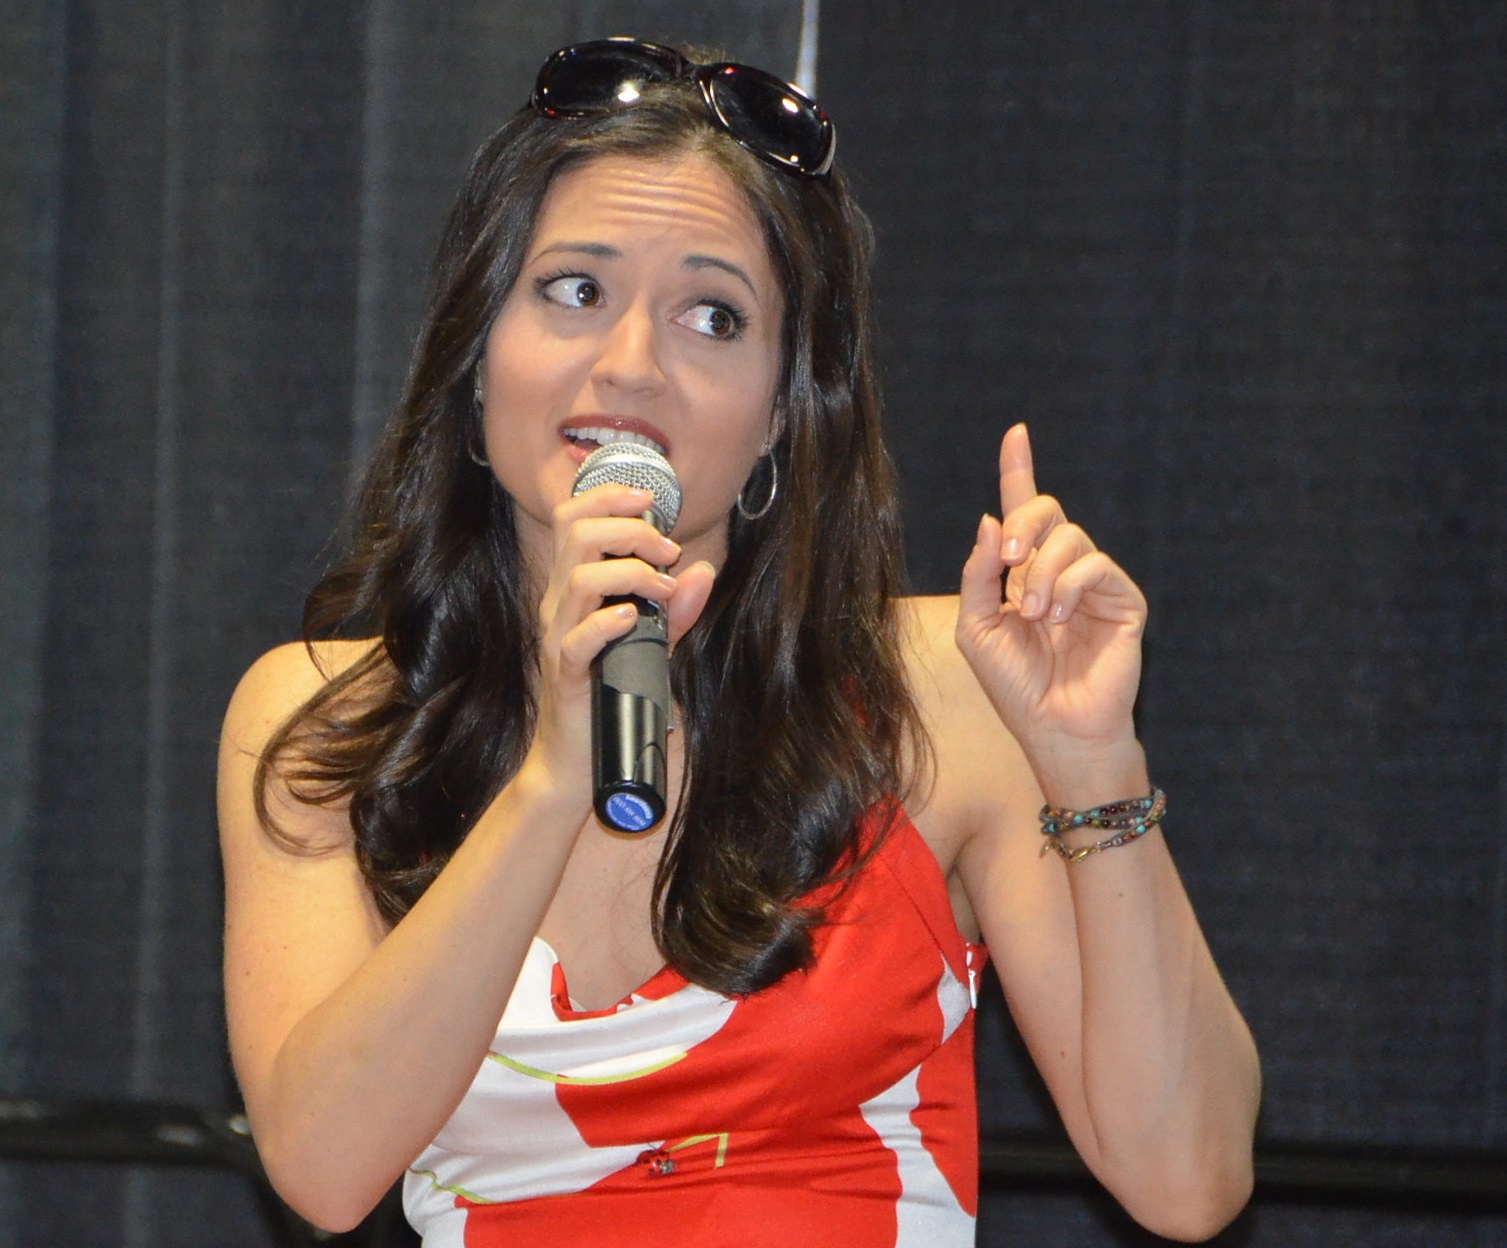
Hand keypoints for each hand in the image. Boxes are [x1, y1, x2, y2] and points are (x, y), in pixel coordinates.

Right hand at [528, 485, 715, 794]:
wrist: (578, 758)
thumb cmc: (610, 694)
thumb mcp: (651, 645)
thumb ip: (676, 610)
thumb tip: (702, 571)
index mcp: (574, 588)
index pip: (574, 519)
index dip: (607, 497)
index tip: (649, 500)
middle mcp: (560, 605)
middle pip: (577, 534)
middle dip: (631, 529)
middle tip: (668, 550)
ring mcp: (558, 638)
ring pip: (579, 579)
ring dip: (631, 572)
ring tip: (663, 588)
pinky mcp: (564, 674)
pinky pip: (577, 639)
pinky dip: (607, 622)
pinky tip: (633, 618)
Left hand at [955, 424, 1146, 763]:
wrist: (1054, 729)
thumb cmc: (1015, 686)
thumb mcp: (977, 628)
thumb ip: (979, 574)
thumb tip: (989, 518)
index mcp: (1023, 573)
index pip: (1022, 511)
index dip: (1019, 470)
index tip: (1016, 432)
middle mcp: (1060, 570)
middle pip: (1046, 511)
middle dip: (1023, 522)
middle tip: (1009, 556)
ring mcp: (1094, 584)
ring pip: (1070, 536)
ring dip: (1042, 572)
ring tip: (1035, 616)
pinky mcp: (1124, 599)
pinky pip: (1096, 563)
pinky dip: (1069, 586)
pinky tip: (1058, 618)